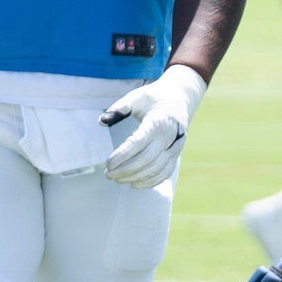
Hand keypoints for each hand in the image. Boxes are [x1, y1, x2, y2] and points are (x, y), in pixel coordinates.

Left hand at [100, 64, 206, 188]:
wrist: (180, 99)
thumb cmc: (154, 98)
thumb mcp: (137, 96)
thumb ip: (119, 108)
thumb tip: (101, 121)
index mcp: (159, 121)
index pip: (139, 143)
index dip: (123, 155)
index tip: (108, 163)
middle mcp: (170, 136)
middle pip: (147, 159)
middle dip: (126, 170)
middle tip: (108, 174)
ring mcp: (175, 147)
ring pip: (156, 169)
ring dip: (135, 177)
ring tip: (117, 179)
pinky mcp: (176, 154)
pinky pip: (165, 173)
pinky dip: (150, 182)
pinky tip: (134, 184)